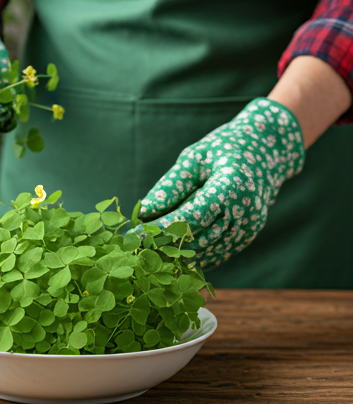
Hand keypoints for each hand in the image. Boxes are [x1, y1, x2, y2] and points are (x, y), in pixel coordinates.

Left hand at [138, 98, 304, 265]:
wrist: (268, 150)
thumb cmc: (225, 148)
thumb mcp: (195, 157)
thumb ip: (171, 186)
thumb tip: (144, 212)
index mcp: (232, 188)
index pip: (191, 217)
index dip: (162, 228)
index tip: (135, 233)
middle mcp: (245, 213)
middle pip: (197, 239)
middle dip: (163, 244)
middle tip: (134, 246)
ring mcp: (248, 229)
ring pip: (205, 252)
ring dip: (175, 254)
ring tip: (146, 250)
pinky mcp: (245, 238)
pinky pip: (215, 254)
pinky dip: (192, 255)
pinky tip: (169, 253)